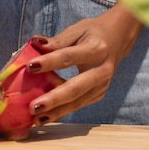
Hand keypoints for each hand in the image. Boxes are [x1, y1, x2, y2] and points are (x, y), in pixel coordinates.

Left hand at [26, 4, 141, 124]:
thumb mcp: (76, 30)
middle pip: (76, 87)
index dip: (50, 62)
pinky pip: (78, 104)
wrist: (118, 38)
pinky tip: (44, 117)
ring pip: (77, 102)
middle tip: (33, 107)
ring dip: (56, 112)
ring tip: (36, 119)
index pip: (69, 57)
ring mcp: (102, 85)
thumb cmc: (93, 33)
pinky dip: (61, 111)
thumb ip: (57, 41)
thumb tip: (35, 44)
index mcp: (96, 49)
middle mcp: (102, 70)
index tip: (30, 66)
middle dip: (54, 99)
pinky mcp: (99, 94)